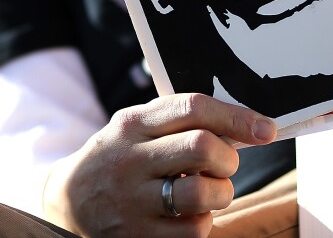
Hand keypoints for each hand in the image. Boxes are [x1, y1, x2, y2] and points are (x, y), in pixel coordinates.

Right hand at [41, 93, 276, 236]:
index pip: (191, 108)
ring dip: (220, 193)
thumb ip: (174, 122)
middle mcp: (129, 159)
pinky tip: (187, 214)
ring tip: (208, 191)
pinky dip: (204, 222)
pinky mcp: (139, 236)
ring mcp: (132, 200)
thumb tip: (240, 125)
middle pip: (202, 147)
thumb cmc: (116, 160)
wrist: (67, 204)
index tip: (265, 129)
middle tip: (224, 165)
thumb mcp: (131, 130)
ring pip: (204, 193)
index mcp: (131, 124)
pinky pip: (196, 230)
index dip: (236, 117)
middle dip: (228, 158)